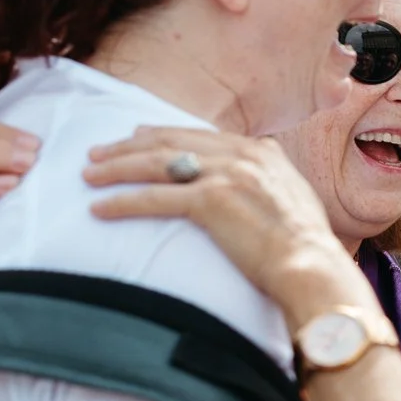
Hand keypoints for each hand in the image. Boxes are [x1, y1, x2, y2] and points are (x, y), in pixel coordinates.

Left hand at [83, 126, 372, 325]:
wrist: (312, 267)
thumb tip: (257, 176)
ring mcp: (226, 174)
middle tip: (97, 154)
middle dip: (128, 146)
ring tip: (88, 177)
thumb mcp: (292, 197)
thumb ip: (270, 178)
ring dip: (117, 169)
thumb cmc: (303, 247)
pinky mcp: (211, 201)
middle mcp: (243, 155)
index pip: (199, 134)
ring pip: (156, 164)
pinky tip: (99, 209)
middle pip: (171, 141)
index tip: (134, 136)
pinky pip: (155, 198)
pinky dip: (123, 202)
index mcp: (260, 151)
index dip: (161, 134)